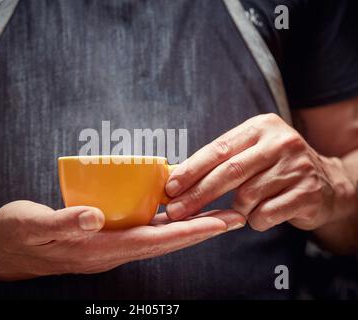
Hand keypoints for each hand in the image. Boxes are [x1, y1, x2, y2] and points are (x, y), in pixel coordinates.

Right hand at [0, 200, 244, 279]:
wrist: (3, 247)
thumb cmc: (16, 234)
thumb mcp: (33, 225)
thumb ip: (63, 222)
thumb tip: (96, 216)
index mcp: (99, 249)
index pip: (154, 242)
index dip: (189, 233)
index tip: (219, 224)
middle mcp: (110, 250)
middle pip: (166, 241)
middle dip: (201, 230)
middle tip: (233, 216)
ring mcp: (108, 244)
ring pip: (157, 235)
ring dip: (187, 225)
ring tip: (213, 212)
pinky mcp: (103, 236)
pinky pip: (141, 227)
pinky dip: (162, 219)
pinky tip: (172, 207)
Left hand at [165, 113, 356, 231]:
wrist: (326, 183)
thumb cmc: (274, 168)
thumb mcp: (252, 152)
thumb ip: (222, 159)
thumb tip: (177, 178)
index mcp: (261, 127)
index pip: (218, 148)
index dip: (191, 169)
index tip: (170, 187)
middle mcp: (281, 142)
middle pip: (229, 172)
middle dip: (197, 194)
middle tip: (176, 211)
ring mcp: (297, 167)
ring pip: (246, 197)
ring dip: (234, 209)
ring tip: (238, 209)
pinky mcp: (308, 193)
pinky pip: (265, 214)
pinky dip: (255, 220)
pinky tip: (259, 215)